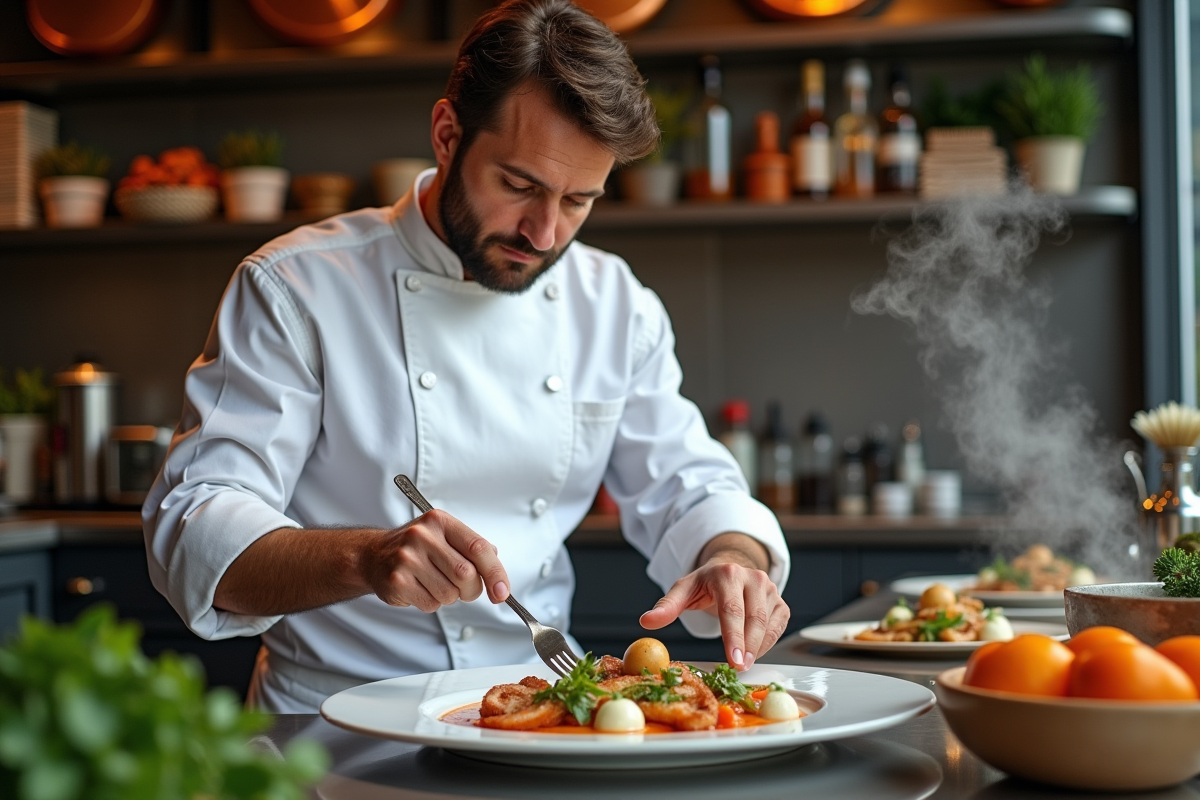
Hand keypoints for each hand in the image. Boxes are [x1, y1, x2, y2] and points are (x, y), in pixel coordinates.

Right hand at [363, 509, 510, 612]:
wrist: (373, 555)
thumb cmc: (417, 548)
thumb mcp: (444, 536)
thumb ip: (472, 549)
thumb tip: (498, 578)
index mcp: (440, 521)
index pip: (478, 547)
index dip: (495, 573)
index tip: (502, 592)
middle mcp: (422, 536)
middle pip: (466, 574)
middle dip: (472, 589)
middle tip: (465, 589)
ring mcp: (407, 558)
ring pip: (449, 594)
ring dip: (449, 597)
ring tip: (434, 583)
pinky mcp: (396, 581)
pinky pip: (431, 604)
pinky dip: (432, 603)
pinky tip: (420, 589)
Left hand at [639, 538, 788, 670]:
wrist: (730, 569)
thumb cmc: (705, 584)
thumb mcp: (684, 590)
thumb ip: (667, 606)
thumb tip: (647, 621)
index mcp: (727, 574)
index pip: (732, 608)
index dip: (733, 636)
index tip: (733, 661)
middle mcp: (753, 578)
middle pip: (753, 618)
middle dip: (747, 647)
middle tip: (738, 669)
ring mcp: (770, 590)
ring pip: (768, 625)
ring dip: (757, 648)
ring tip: (742, 664)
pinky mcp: (780, 602)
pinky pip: (777, 628)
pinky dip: (767, 644)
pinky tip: (753, 653)